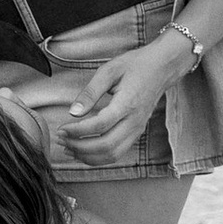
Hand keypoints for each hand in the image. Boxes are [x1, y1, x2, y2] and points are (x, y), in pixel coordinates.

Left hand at [55, 36, 184, 165]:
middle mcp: (134, 121)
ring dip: (87, 156)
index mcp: (127, 104)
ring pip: (112, 155)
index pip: (99, 125)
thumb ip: (90, 92)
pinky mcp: (136, 133)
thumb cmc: (135, 66)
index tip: (61, 129)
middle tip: (61, 139)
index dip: (77, 131)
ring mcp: (137, 130)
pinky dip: (98, 157)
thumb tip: (74, 112)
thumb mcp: (109, 70)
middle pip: (105, 145)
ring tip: (68, 148)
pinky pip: (117, 153)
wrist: (162, 68)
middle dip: (79, 146)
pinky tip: (82, 151)